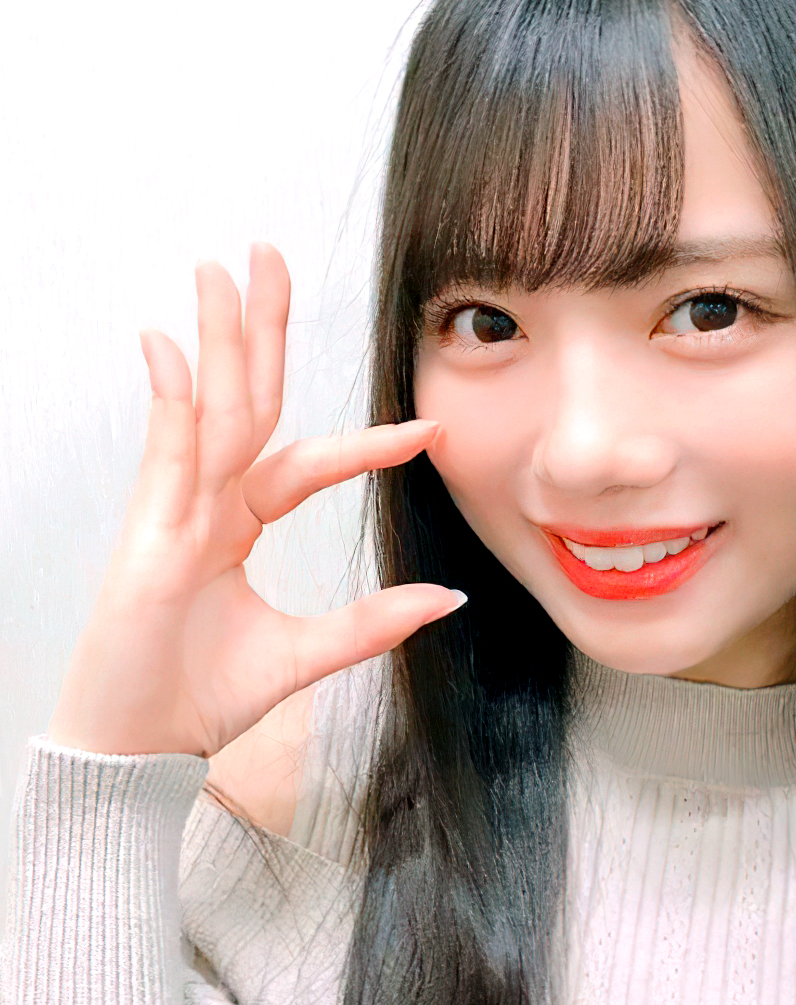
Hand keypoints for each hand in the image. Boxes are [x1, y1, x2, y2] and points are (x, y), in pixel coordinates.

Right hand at [46, 243, 462, 757]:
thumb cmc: (197, 699)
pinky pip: (162, 457)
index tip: (428, 427)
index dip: (363, 444)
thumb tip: (449, 595)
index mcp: (235, 526)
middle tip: (268, 252)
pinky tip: (168, 347)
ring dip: (214, 339)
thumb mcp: (303, 657)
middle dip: (256, 329)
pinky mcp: (145, 539)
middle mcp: (203, 507)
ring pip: (204, 411)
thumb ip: (371, 623)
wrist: (136, 752)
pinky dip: (167, 401)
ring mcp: (171, 516)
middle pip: (241, 401)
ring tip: (223, 271)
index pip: (305, 463)